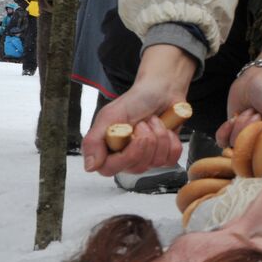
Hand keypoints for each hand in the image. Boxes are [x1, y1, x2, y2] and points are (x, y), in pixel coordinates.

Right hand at [81, 45, 192, 174]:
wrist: (161, 91)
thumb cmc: (134, 101)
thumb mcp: (110, 116)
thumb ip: (94, 141)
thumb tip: (90, 166)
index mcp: (107, 150)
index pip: (110, 169)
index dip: (126, 155)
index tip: (133, 135)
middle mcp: (126, 159)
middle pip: (137, 166)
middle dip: (146, 139)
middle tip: (142, 122)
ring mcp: (147, 159)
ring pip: (156, 161)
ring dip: (159, 135)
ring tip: (152, 122)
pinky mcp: (165, 156)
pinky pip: (171, 159)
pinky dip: (172, 140)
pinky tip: (166, 128)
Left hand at [217, 38, 261, 145]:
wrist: (255, 80)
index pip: (260, 152)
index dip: (258, 132)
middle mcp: (259, 142)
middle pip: (246, 147)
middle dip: (248, 125)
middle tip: (256, 111)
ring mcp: (244, 139)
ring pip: (233, 143)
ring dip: (239, 123)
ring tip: (248, 111)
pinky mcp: (230, 133)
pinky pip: (221, 141)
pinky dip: (224, 130)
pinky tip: (233, 118)